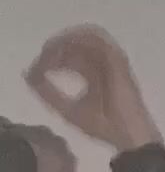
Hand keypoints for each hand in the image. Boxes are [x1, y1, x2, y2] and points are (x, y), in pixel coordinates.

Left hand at [24, 25, 162, 152]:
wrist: (128, 136)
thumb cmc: (104, 126)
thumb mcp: (67, 110)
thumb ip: (48, 94)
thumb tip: (28, 76)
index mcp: (91, 73)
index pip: (67, 56)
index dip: (48, 59)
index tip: (34, 73)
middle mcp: (101, 62)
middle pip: (73, 43)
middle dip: (53, 48)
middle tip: (41, 62)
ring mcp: (110, 59)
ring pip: (84, 35)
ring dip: (66, 40)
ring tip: (52, 53)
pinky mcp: (117, 59)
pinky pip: (97, 39)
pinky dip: (79, 41)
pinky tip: (67, 53)